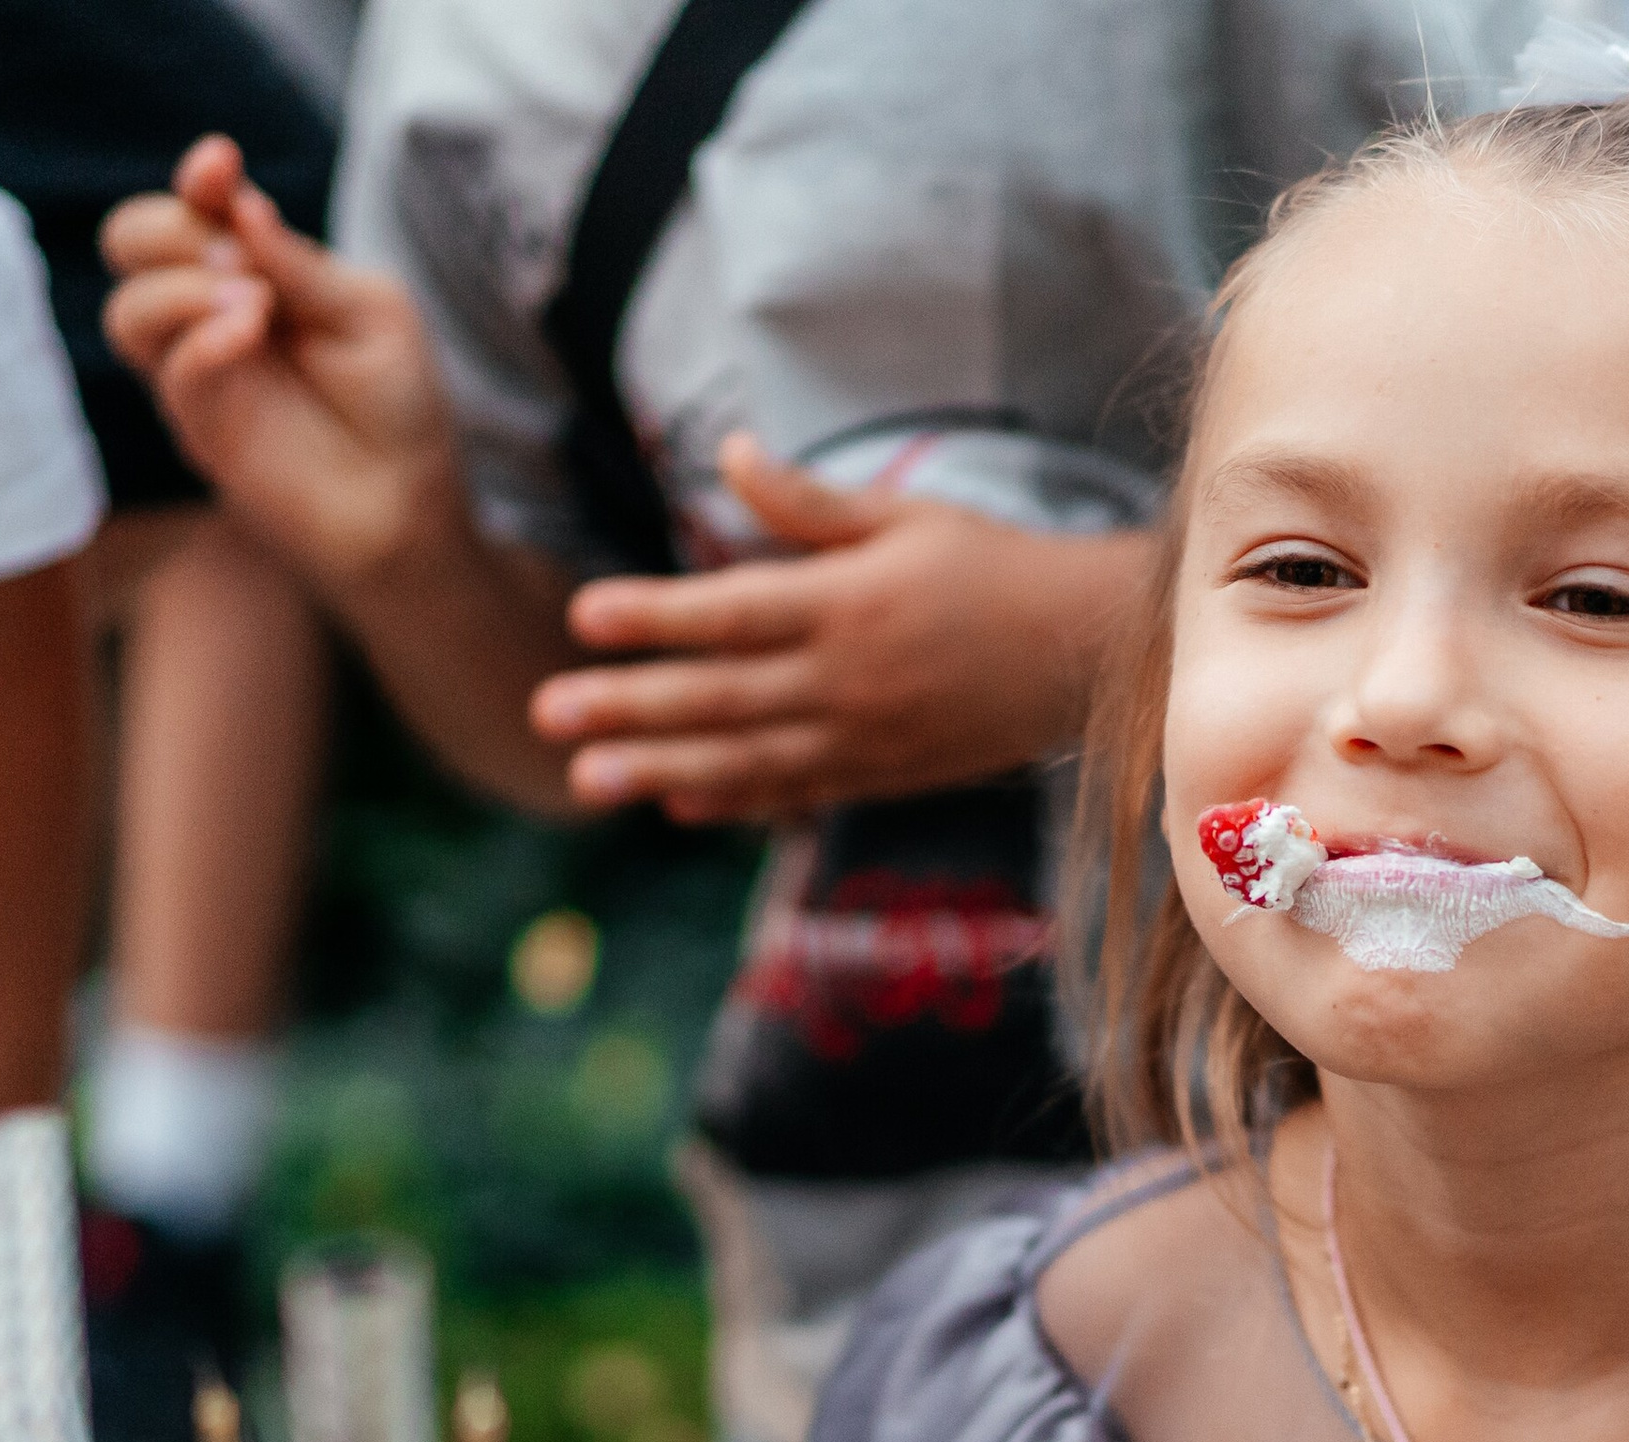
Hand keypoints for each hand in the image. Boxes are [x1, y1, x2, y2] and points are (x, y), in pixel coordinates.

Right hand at [102, 136, 464, 586]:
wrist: (412, 501)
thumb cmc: (399, 403)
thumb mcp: (372, 313)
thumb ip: (304, 265)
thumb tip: (242, 206)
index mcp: (256, 270)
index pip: (196, 208)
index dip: (199, 180)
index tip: (221, 165)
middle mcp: (212, 312)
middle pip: (133, 242)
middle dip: (172, 229)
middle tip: (239, 257)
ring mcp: (200, 370)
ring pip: (128, 309)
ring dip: (177, 286)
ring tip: (252, 301)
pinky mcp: (203, 428)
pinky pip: (171, 370)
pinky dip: (203, 338)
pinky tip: (249, 329)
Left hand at [528, 435, 1155, 822]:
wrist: (1083, 657)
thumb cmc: (994, 570)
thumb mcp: (906, 518)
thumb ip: (809, 505)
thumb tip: (727, 453)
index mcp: (847, 605)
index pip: (730, 613)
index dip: (654, 617)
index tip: (583, 617)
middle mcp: (848, 680)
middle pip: (720, 695)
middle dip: (628, 705)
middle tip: (545, 711)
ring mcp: (866, 736)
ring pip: (746, 756)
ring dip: (660, 767)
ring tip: (586, 777)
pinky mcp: (885, 772)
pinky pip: (797, 790)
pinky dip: (735, 798)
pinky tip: (676, 800)